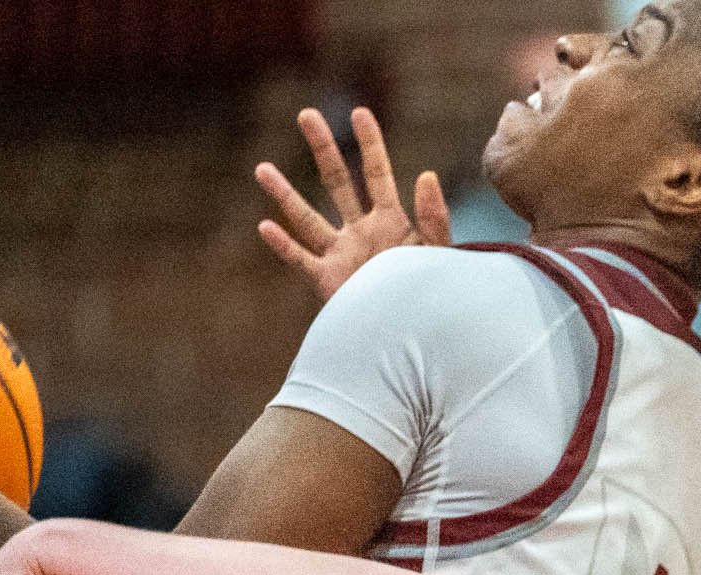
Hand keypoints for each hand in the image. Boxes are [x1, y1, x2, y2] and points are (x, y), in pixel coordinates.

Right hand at [256, 108, 450, 302]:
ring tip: (262, 169)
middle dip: (323, 149)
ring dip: (285, 195)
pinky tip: (266, 227)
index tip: (360, 113)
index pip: (378, 175)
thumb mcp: (439, 254)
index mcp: (391, 222)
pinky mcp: (329, 281)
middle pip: (338, 182)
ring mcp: (342, 254)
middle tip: (307, 115)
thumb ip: (434, 218)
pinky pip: (302, 260)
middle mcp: (361, 232)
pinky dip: (284, 246)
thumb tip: (426, 175)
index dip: (371, 144)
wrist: (418, 335)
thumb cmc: (432, 295)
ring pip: (308, 218)